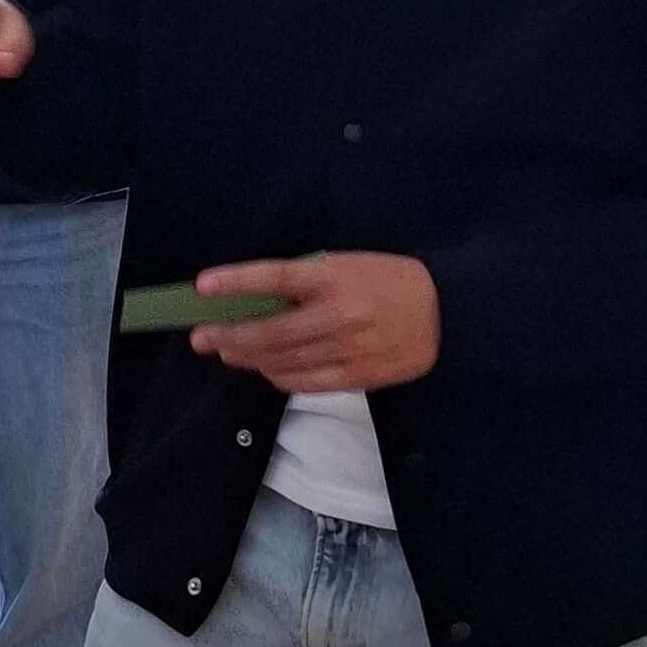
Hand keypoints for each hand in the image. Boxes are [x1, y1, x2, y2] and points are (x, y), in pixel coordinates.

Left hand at [192, 253, 438, 386]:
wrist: (445, 313)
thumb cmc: (388, 280)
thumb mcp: (348, 264)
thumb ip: (306, 279)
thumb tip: (254, 300)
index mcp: (336, 276)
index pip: (276, 277)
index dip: (236, 283)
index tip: (201, 288)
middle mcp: (338, 314)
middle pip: (269, 331)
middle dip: (227, 336)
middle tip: (201, 337)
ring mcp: (347, 349)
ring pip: (281, 361)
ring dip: (247, 358)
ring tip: (226, 352)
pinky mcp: (356, 377)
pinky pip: (303, 383)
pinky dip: (277, 375)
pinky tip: (264, 368)